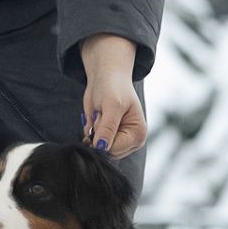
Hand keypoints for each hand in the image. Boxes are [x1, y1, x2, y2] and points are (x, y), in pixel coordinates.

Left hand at [80, 34, 146, 158]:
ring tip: (101, 115)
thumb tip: (101, 148)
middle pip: (106, 152)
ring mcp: (118, 140)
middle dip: (98, 134)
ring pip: (98, 148)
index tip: (102, 118)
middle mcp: (130, 141)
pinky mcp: (107, 137)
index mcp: (138, 134)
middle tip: (102, 114)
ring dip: (93, 132)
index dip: (102, 138)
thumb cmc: (114, 87)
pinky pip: (92, 143)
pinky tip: (96, 118)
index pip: (114, 149)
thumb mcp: (112, 105)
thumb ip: (108, 128)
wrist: (106, 77)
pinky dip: (89, 131)